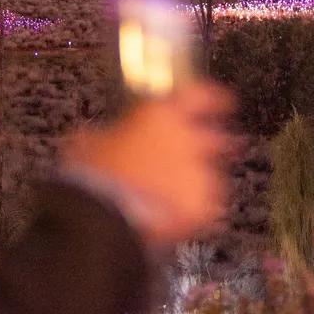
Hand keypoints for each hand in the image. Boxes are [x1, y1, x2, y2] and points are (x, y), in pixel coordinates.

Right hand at [60, 81, 236, 245]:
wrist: (103, 216)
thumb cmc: (93, 177)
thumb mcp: (88, 145)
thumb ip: (104, 137)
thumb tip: (96, 138)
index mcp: (160, 116)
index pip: (200, 95)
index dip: (215, 97)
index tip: (225, 100)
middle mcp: (186, 139)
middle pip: (215, 136)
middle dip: (214, 145)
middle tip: (209, 154)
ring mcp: (198, 173)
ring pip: (211, 174)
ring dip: (199, 181)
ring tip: (176, 198)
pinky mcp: (202, 205)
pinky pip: (208, 206)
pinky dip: (196, 210)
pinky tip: (175, 217)